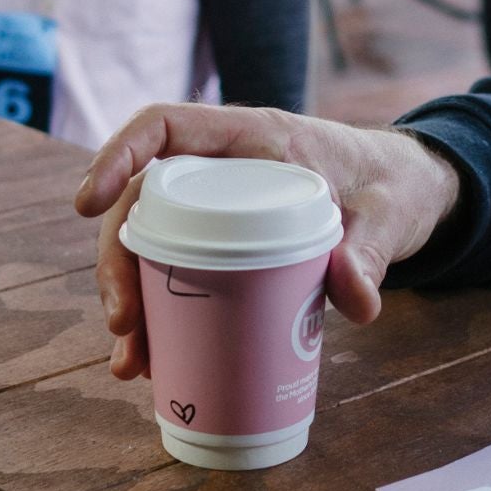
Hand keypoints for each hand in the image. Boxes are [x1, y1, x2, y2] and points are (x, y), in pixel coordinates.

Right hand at [75, 104, 462, 380]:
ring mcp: (217, 211)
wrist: (403, 196)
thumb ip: (371, 251)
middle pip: (142, 203)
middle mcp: (220, 170)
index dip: (116, 155)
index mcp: (251, 138)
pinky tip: (151, 364)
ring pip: (151, 248)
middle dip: (119, 263)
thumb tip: (357, 301)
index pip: (163, 126)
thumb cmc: (388, 186)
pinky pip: (176, 277)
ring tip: (131, 362)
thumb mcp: (388, 214)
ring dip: (132, 303)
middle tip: (123, 322)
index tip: (86, 205)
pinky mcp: (224, 248)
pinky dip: (160, 320)